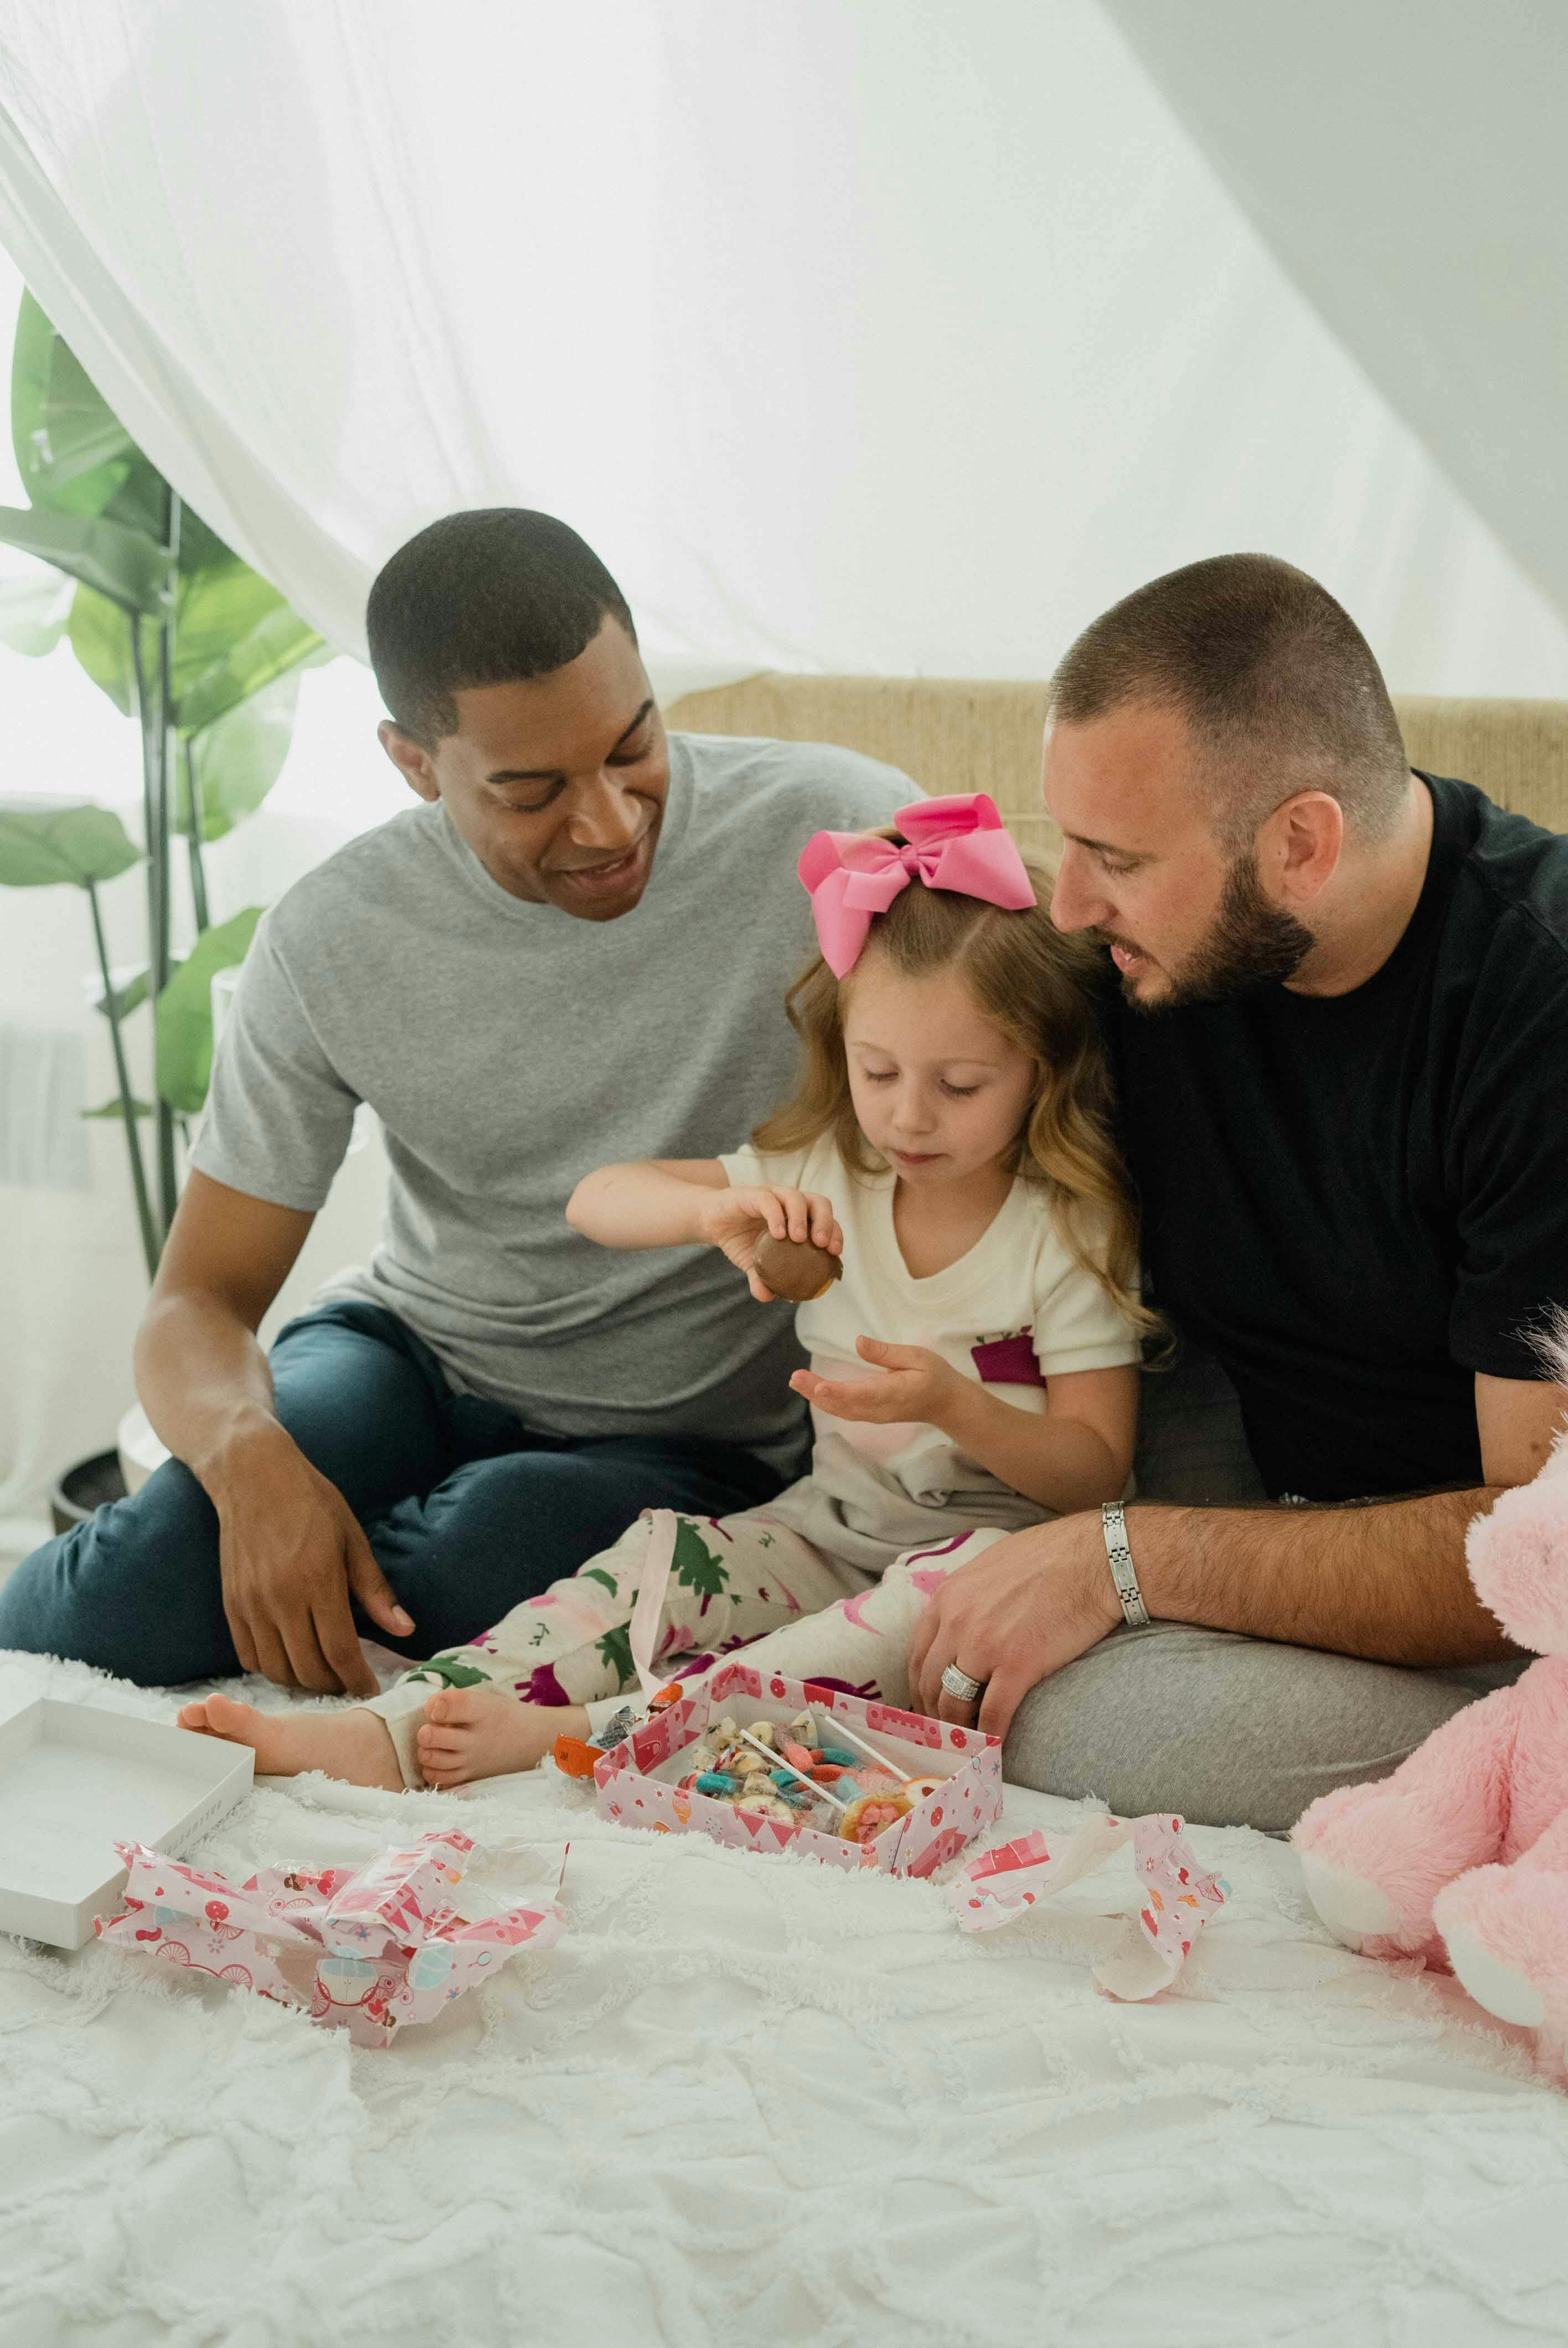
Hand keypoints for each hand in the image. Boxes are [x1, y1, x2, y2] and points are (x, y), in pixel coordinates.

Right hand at [208, 1422, 413, 1695]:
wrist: (252, 1476)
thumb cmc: (311, 1502)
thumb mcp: (353, 1538)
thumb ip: (375, 1590)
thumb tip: (405, 1629)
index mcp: (317, 1581)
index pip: (340, 1651)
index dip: (357, 1679)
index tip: (370, 1689)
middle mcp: (281, 1599)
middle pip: (308, 1669)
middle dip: (333, 1686)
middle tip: (349, 1682)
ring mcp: (251, 1604)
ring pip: (277, 1670)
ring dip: (302, 1681)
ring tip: (322, 1674)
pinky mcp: (231, 1605)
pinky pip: (248, 1656)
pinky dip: (271, 1668)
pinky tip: (290, 1658)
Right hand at [699, 1184, 841, 1300]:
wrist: (711, 1221)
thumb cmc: (739, 1239)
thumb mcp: (752, 1263)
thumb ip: (762, 1279)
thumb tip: (769, 1297)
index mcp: (797, 1216)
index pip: (825, 1220)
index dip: (835, 1233)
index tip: (834, 1252)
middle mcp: (789, 1202)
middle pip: (819, 1203)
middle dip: (826, 1222)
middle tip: (821, 1245)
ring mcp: (772, 1195)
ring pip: (796, 1197)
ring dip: (801, 1218)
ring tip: (798, 1239)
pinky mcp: (752, 1194)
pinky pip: (769, 1201)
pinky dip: (776, 1216)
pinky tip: (777, 1235)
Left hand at [791, 1336, 966, 1427]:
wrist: (947, 1404)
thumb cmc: (935, 1376)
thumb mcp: (917, 1356)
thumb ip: (887, 1353)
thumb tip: (858, 1342)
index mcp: (896, 1393)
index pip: (863, 1394)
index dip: (840, 1392)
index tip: (820, 1386)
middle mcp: (881, 1409)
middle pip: (845, 1404)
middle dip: (818, 1392)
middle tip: (795, 1377)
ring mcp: (875, 1416)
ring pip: (842, 1410)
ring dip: (817, 1397)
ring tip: (796, 1381)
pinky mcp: (871, 1415)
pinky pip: (845, 1411)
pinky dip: (827, 1402)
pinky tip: (812, 1390)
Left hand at [906, 1512, 1121, 1737]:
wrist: (1095, 1559)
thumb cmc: (1051, 1557)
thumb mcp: (990, 1567)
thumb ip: (967, 1596)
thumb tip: (962, 1623)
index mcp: (948, 1596)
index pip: (916, 1654)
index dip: (918, 1687)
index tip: (928, 1705)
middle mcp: (956, 1621)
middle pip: (929, 1684)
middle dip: (934, 1715)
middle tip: (945, 1734)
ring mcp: (983, 1645)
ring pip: (953, 1704)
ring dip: (958, 1731)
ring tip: (967, 1746)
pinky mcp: (1018, 1665)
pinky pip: (993, 1714)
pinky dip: (990, 1737)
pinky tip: (995, 1747)